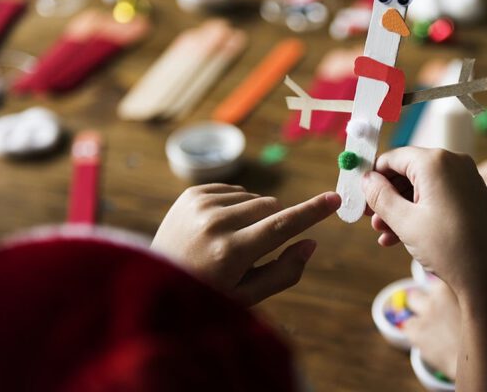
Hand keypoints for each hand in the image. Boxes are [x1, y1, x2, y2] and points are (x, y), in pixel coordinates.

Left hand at [151, 184, 339, 305]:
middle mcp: (215, 224)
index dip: (312, 212)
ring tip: (229, 241)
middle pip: (271, 207)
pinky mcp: (192, 193)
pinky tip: (218, 228)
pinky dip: (236, 207)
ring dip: (253, 216)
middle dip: (274, 223)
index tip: (334, 199)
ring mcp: (200, 205)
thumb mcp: (247, 296)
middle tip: (253, 249)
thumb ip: (284, 272)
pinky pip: (234, 191)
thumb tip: (310, 243)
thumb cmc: (206, 295)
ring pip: (254, 198)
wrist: (152, 281)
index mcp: (231, 253)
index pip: (282, 225)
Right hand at [364, 148, 486, 390]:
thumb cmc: (448, 248)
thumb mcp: (404, 222)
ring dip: (400, 208)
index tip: (359, 196)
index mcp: (436, 162)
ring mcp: (467, 179)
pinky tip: (401, 237)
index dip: (373, 177)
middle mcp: (454, 163)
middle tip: (369, 218)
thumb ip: (380, 196)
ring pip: (422, 187)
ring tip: (384, 233)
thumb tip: (366, 179)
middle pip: (407, 171)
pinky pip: (438, 197)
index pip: (392, 158)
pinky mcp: (473, 196)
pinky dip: (419, 212)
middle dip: (387, 196)